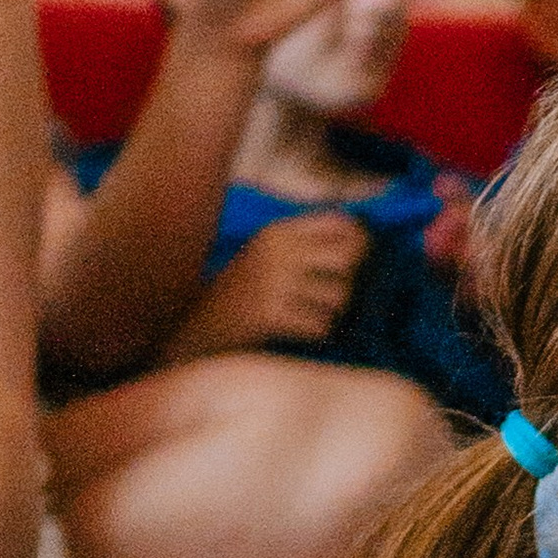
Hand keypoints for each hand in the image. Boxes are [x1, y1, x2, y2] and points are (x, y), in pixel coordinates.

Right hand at [169, 209, 366, 356]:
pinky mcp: (271, 313)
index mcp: (278, 231)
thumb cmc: (241, 293)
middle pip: (348, 257)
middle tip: (332, 295)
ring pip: (339, 295)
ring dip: (330, 312)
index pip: (341, 225)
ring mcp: (273, 281)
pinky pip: (320, 325)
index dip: (359, 244)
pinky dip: (316, 333)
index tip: (351, 264)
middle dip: (349, 279)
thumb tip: (362, 233)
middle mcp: (277, 250)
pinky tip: (299, 331)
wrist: (195, 327)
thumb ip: (307, 241)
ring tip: (309, 315)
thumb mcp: (267, 254)